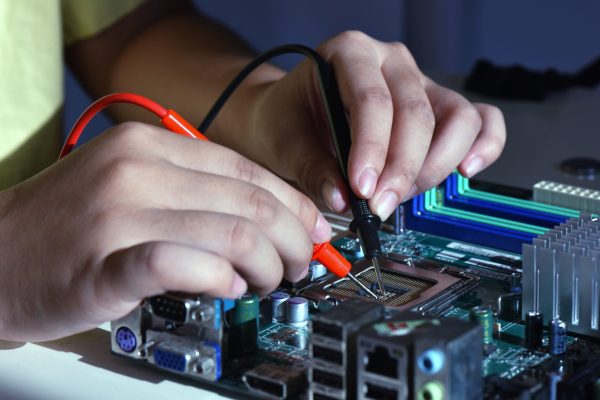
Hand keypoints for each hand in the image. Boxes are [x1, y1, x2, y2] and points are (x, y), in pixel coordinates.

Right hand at [0, 123, 329, 340]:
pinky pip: (184, 265)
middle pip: (251, 203)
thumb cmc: (69, 223)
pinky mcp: (105, 263)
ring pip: (232, 234)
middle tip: (299, 265)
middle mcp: (138, 170)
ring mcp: (119, 214)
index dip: (294, 205)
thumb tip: (269, 217)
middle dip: (293, 240)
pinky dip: (221, 279)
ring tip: (266, 282)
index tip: (314, 231)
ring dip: (266, 265)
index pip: (248, 170)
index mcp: (150, 145)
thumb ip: (195, 192)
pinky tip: (228, 288)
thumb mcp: (132, 181)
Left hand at [220, 31, 505, 218]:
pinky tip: (465, 171)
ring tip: (402, 196)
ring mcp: (419, 82)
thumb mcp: (284, 142)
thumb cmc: (286, 120)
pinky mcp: (438, 106)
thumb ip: (312, 168)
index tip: (363, 189)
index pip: (372, 99)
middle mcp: (390, 61)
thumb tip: (344, 199)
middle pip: (417, 113)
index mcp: (349, 52)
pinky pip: (478, 120)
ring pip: (456, 118)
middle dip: (402, 169)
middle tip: (381, 206)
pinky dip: (483, 145)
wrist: (288, 116)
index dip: (372, 148)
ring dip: (435, 166)